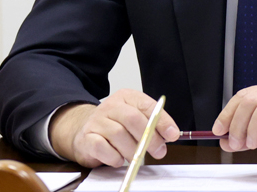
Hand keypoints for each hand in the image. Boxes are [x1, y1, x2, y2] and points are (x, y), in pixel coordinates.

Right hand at [48, 89, 179, 167]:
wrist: (84, 131)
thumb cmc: (115, 126)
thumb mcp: (135, 120)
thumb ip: (153, 125)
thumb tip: (170, 134)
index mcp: (126, 97)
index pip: (147, 106)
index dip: (162, 121)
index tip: (172, 134)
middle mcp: (111, 106)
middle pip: (133, 119)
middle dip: (149, 138)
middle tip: (158, 151)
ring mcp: (97, 121)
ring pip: (118, 134)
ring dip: (131, 150)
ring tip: (135, 157)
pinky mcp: (87, 137)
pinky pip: (102, 147)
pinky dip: (114, 157)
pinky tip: (119, 159)